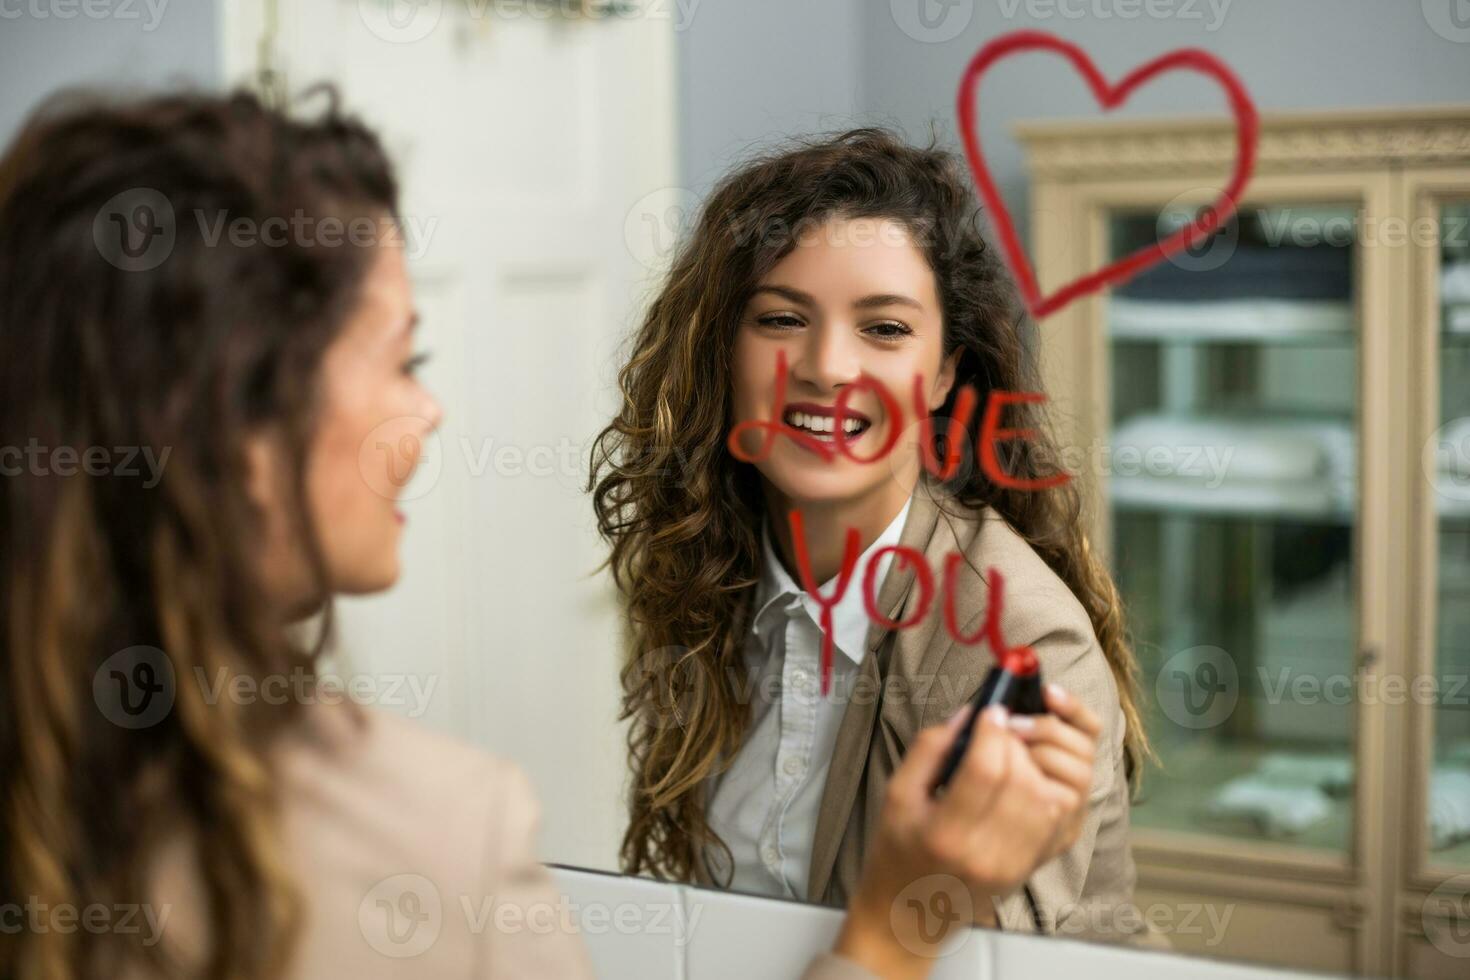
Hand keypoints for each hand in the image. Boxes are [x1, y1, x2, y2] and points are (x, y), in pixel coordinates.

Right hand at [833, 702, 1095, 978]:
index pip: (986, 770)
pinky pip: (1060, 818)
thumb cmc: (897, 852)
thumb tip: (970, 715)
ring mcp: (1015, 865)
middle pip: (1023, 780)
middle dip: (1015, 743)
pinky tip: (1028, 776)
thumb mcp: (896, 794)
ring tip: (1013, 753)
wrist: (911, 912)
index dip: (993, 731)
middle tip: (1000, 730)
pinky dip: (1049, 787)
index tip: (990, 710)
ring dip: (1036, 764)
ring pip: (1049, 798)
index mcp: (945, 835)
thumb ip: (929, 749)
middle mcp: (987, 854)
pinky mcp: (1032, 868)